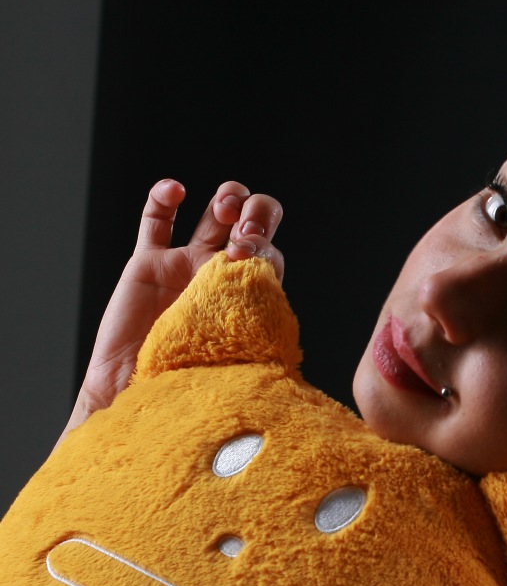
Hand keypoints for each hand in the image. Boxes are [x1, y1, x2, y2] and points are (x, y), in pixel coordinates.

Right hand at [57, 179, 283, 445]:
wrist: (142, 395)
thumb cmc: (194, 386)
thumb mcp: (237, 358)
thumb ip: (257, 334)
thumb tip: (286, 332)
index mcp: (251, 297)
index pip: (272, 255)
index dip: (267, 247)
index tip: (251, 256)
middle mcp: (223, 274)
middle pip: (252, 223)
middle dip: (257, 214)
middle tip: (245, 227)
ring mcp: (187, 264)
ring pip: (215, 214)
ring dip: (228, 198)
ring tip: (225, 207)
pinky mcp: (149, 262)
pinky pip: (155, 218)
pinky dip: (163, 196)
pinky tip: (176, 190)